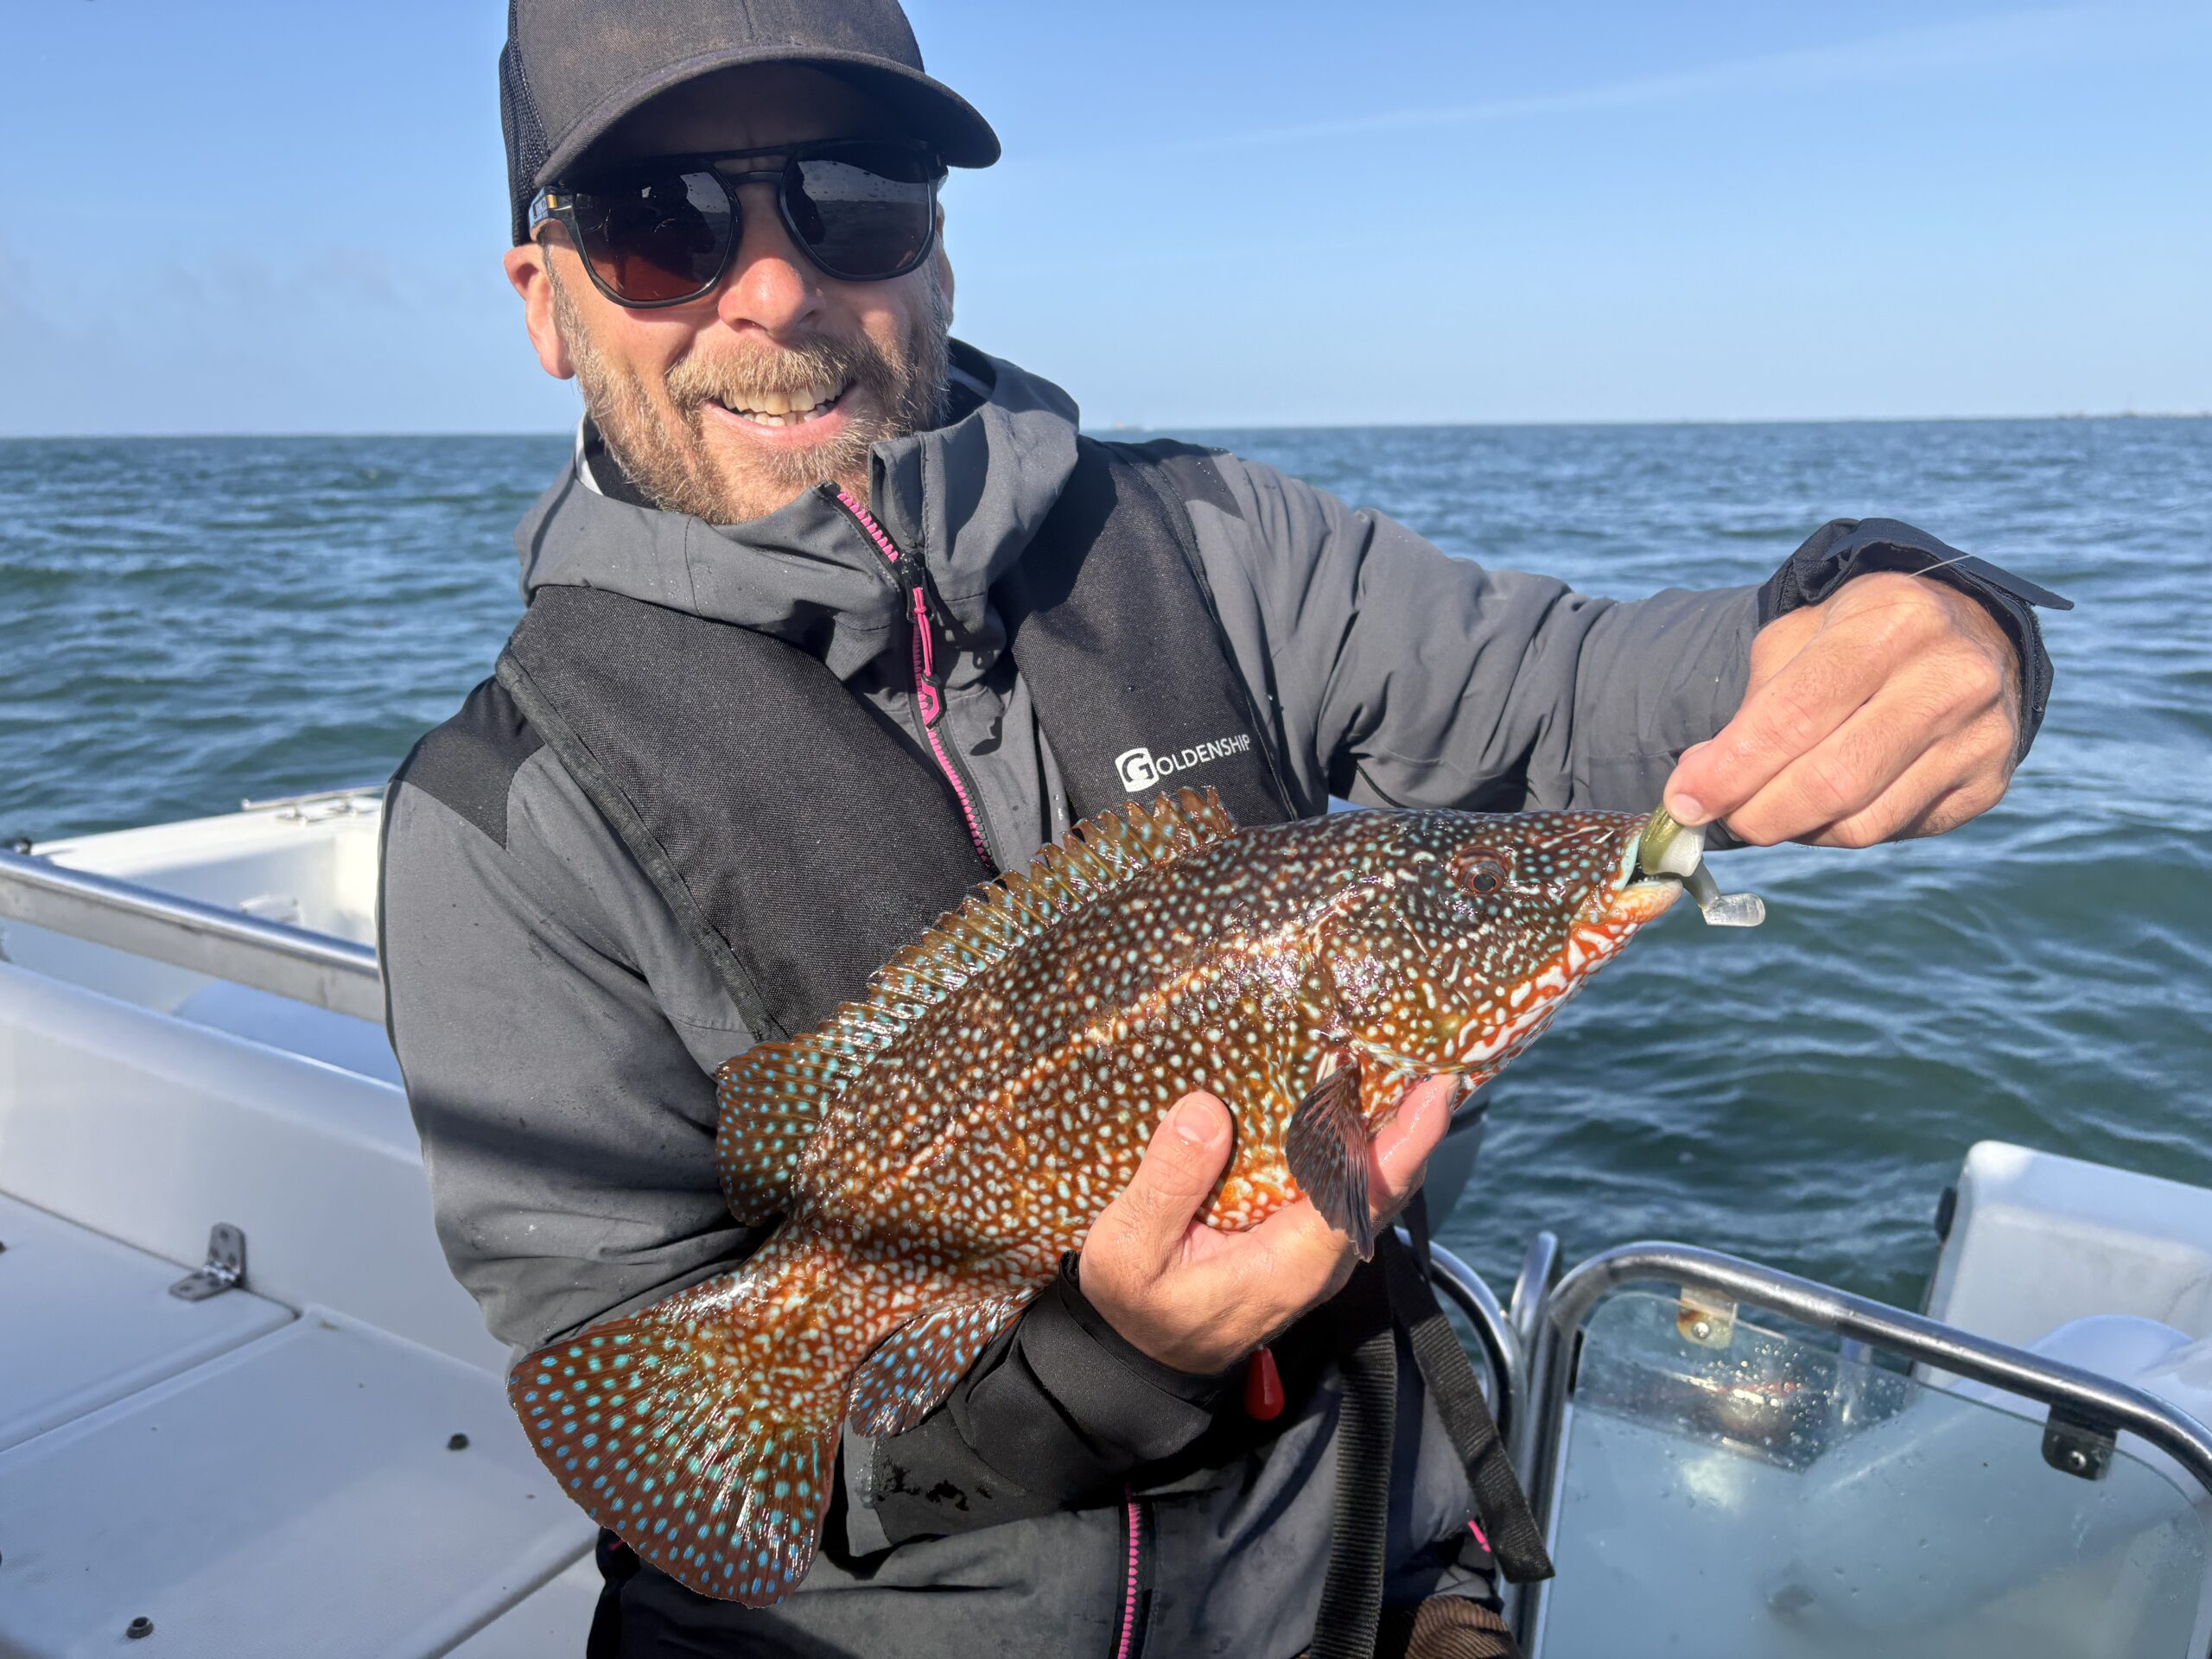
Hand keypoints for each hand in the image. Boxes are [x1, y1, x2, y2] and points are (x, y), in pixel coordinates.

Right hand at [1077, 1077, 1457, 1374]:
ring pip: (1373, 1186)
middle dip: (1413, 1119)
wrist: (1140, 1358)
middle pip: (1387, 1186)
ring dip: (1391, 1126)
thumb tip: (1207, 1110)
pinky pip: (1349, 1189)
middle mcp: (1319, 1260)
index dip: (1408, 1142)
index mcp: (1288, 1263)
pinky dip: (1361, 1143)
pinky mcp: (1303, 1243)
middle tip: (1423, 1046)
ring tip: (1398, 1059)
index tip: (1437, 1088)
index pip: (1365, 1197)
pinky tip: (1350, 1100)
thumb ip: (1167, 1184)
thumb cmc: (1134, 1306)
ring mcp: (1317, 1252)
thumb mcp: (1126, 1249)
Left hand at [1665, 572, 2019, 847]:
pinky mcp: (1988, 782)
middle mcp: (1949, 677)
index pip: (1797, 713)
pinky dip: (1836, 832)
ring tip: (1766, 805)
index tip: (1683, 799)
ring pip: (1861, 821)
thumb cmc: (1858, 637)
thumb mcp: (1799, 638)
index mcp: (1891, 621)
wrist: (1965, 634)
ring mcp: (1980, 734)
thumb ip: (1749, 709)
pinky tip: (1820, 808)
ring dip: (1793, 828)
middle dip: (1756, 812)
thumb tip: (1698, 788)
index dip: (1732, 768)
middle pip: (1832, 780)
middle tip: (1715, 817)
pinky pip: (1892, 832)